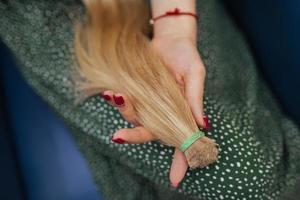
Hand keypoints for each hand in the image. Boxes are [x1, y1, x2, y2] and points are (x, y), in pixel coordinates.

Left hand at [101, 36, 208, 187]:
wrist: (169, 39)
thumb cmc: (186, 57)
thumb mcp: (195, 75)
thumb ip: (195, 100)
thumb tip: (201, 125)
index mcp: (179, 112)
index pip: (181, 140)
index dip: (180, 160)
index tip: (175, 180)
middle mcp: (161, 112)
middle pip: (148, 132)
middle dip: (134, 136)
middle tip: (119, 137)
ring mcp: (147, 102)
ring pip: (133, 116)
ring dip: (123, 110)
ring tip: (116, 96)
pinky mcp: (135, 90)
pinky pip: (124, 100)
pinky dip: (116, 98)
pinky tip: (111, 92)